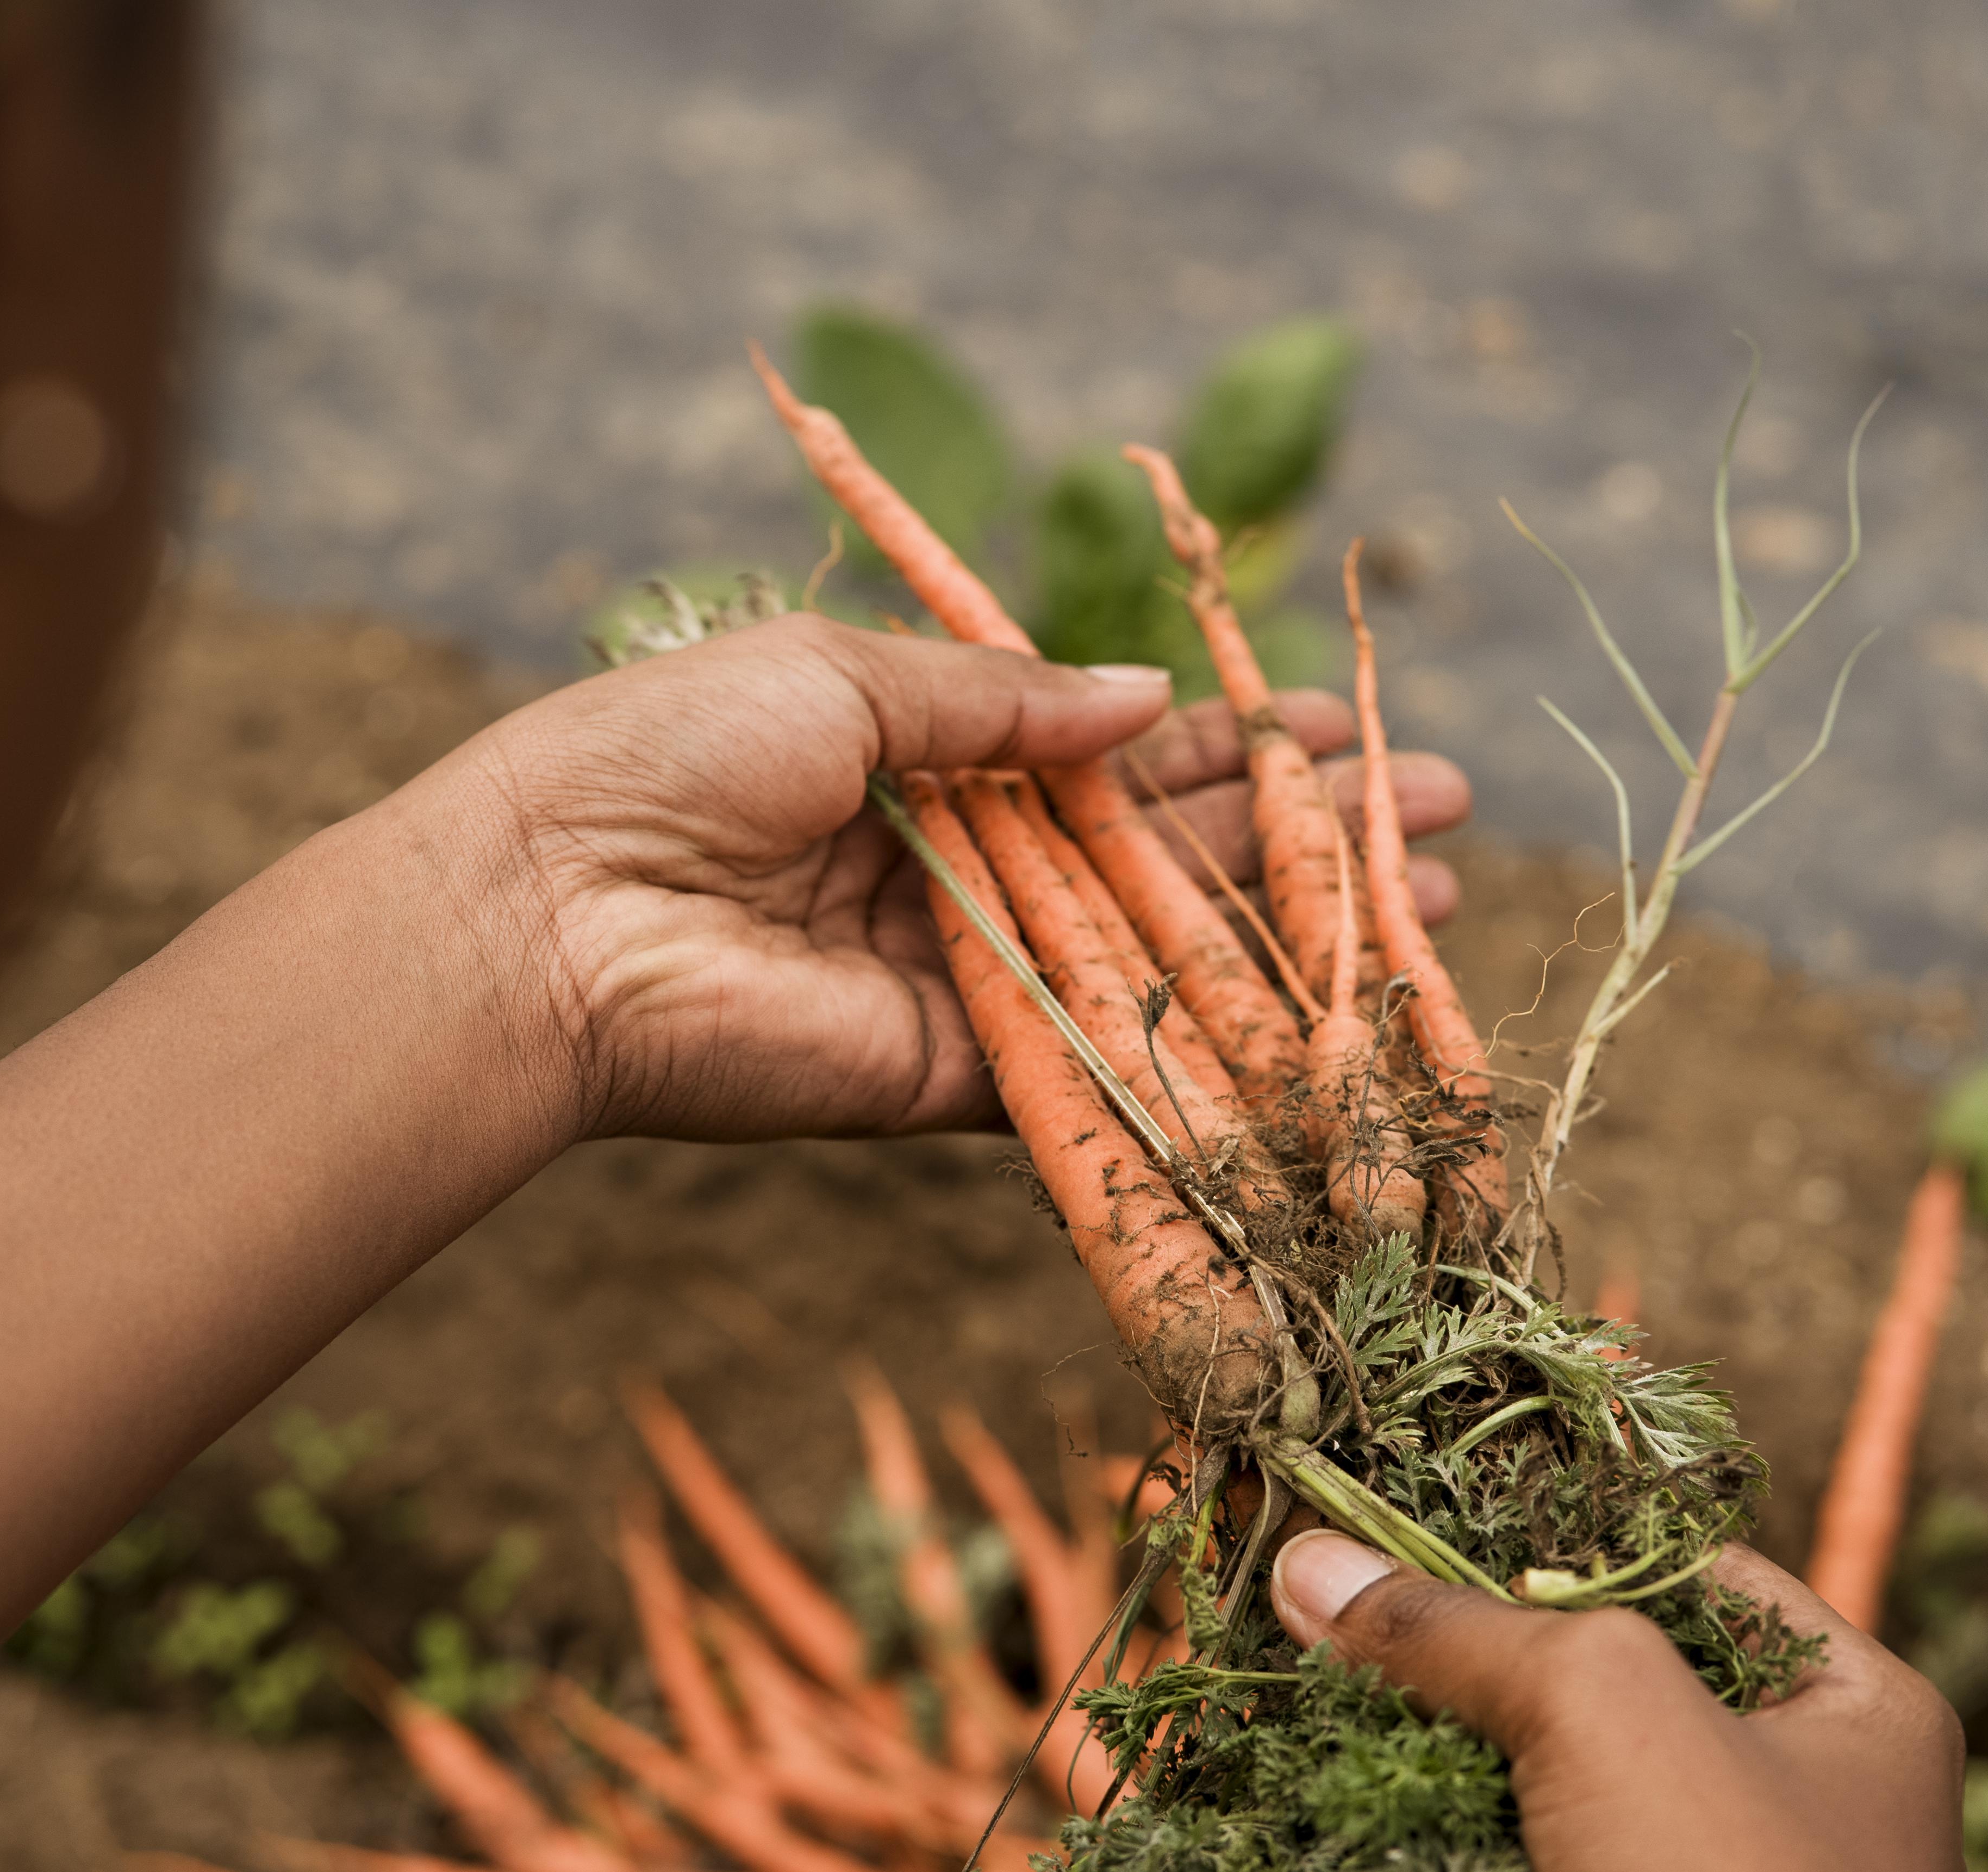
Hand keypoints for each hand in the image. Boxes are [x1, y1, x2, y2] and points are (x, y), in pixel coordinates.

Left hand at [423, 613, 1472, 1141]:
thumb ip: (1004, 699)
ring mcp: (969, 980)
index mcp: (929, 760)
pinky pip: (1097, 1069)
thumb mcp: (843, 676)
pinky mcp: (956, 1079)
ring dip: (1291, 937)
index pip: (1116, 752)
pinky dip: (1205, 1052)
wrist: (550, 909)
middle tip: (1437, 813)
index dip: (1232, 743)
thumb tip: (1155, 696)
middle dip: (1302, 835)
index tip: (1344, 731)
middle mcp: (965, 870)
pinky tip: (1320, 1030)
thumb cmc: (665, 757)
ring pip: (1160, 961)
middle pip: (1166, 855)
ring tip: (1429, 907)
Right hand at [1272, 1533, 1969, 1871]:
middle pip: (1622, 1686)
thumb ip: (1453, 1629)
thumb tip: (1308, 1564)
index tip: (1411, 1531)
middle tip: (1354, 1630)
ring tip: (1346, 1728)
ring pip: (1581, 1806)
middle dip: (1488, 1666)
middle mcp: (1827, 1805)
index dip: (1549, 1541)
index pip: (1686, 1568)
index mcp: (1864, 1705)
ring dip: (1469, 1778)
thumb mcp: (1596, 1714)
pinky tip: (1390, 1849)